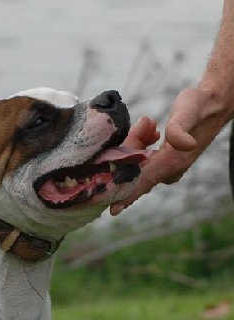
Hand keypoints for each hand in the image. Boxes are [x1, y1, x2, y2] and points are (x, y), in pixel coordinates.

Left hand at [110, 86, 230, 214]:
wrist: (213, 104)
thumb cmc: (198, 106)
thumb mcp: (187, 112)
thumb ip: (179, 129)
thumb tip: (185, 145)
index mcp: (172, 163)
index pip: (143, 183)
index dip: (127, 196)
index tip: (112, 211)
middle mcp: (169, 170)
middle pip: (135, 173)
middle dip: (126, 156)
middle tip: (141, 129)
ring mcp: (167, 168)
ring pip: (138, 164)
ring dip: (135, 145)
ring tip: (150, 126)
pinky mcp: (164, 161)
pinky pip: (143, 160)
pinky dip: (140, 145)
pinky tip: (150, 131)